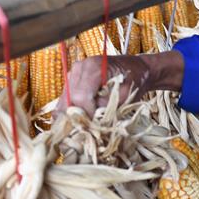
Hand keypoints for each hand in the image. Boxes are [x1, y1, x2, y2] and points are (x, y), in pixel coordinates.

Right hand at [56, 51, 184, 115]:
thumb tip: (92, 122)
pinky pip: (66, 99)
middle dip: (77, 117)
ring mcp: (73, 73)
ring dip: (72, 116)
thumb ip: (107, 107)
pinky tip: (79, 121)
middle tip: (88, 131)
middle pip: (69, 99)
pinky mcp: (72, 80)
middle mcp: (79, 67)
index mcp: (93, 67)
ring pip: (64, 100)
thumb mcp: (126, 95)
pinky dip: (71, 111)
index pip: (80, 96)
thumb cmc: (134, 80)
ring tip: (83, 127)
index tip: (95, 127)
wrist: (135, 68)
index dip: (86, 115)